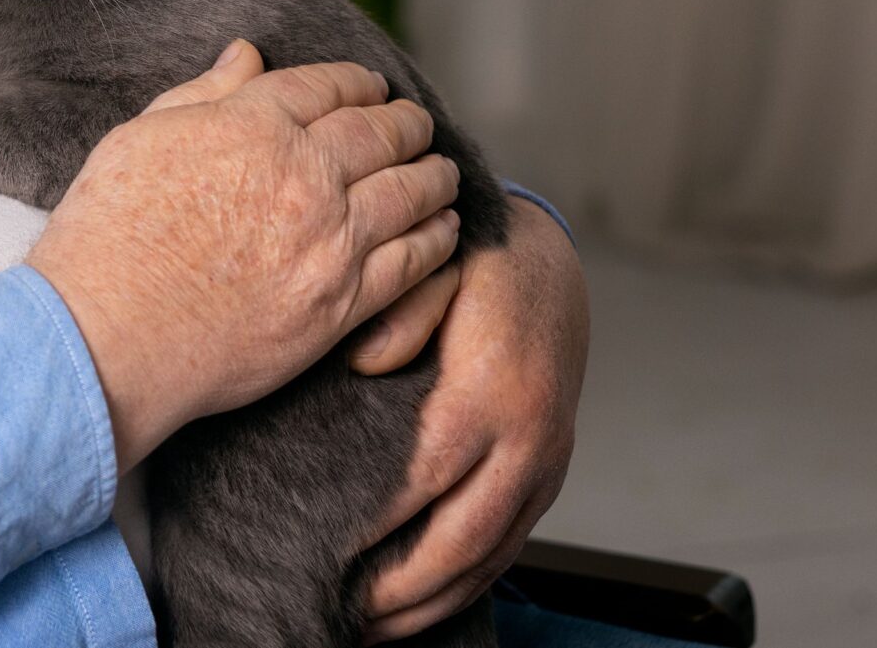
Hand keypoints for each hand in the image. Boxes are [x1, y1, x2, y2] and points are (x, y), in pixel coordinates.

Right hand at [26, 41, 461, 471]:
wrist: (107, 334)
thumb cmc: (106, 236)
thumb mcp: (140, 139)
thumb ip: (203, 93)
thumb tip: (246, 54)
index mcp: (252, 124)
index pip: (328, 86)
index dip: (357, 82)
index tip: (371, 87)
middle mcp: (303, 173)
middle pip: (381, 132)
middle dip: (405, 123)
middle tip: (414, 124)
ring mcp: (330, 239)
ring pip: (411, 191)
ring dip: (432, 174)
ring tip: (439, 172)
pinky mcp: (342, 302)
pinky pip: (413, 261)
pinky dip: (438, 239)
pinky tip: (444, 231)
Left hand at [355, 196, 589, 642]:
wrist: (548, 264)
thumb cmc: (475, 267)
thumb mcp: (437, 269)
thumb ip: (400, 311)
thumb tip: (363, 362)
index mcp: (494, 393)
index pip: (428, 477)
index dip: (380, 525)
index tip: (326, 555)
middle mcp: (530, 439)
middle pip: (464, 538)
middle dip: (403, 589)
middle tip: (340, 614)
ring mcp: (547, 463)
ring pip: (492, 556)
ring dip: (434, 602)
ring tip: (370, 630)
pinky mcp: (550, 475)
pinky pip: (510, 546)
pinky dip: (467, 585)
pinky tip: (423, 604)